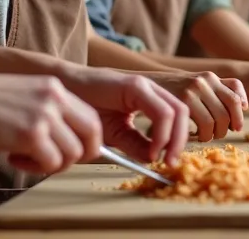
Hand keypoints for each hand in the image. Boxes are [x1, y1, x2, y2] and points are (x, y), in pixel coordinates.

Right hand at [0, 73, 101, 174]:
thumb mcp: (26, 95)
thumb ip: (48, 111)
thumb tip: (65, 139)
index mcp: (56, 88)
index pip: (91, 117)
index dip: (88, 140)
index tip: (72, 151)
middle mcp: (56, 100)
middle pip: (92, 135)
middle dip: (81, 155)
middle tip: (56, 162)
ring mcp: (45, 116)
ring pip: (73, 153)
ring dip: (53, 164)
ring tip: (27, 159)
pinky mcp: (32, 134)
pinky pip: (51, 162)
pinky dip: (36, 168)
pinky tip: (15, 158)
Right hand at [60, 67, 190, 166]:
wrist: (66, 89)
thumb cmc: (87, 108)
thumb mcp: (115, 132)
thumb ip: (135, 144)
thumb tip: (153, 160)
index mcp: (150, 98)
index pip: (176, 117)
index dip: (177, 141)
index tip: (168, 162)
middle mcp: (151, 89)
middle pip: (182, 112)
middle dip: (180, 141)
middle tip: (170, 163)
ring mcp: (144, 85)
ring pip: (176, 110)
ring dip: (173, 138)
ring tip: (159, 157)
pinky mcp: (134, 85)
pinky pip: (161, 110)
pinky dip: (161, 132)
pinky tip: (150, 148)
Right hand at [146, 71, 247, 141]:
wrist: (135, 86)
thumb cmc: (166, 92)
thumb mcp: (194, 86)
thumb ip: (218, 90)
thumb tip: (246, 104)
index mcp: (209, 77)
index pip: (237, 96)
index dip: (239, 113)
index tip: (235, 126)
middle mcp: (205, 80)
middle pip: (232, 110)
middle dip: (225, 128)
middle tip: (212, 135)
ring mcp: (194, 88)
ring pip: (219, 121)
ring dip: (212, 135)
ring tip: (200, 137)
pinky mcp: (183, 100)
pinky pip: (205, 126)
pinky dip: (201, 136)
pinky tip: (190, 136)